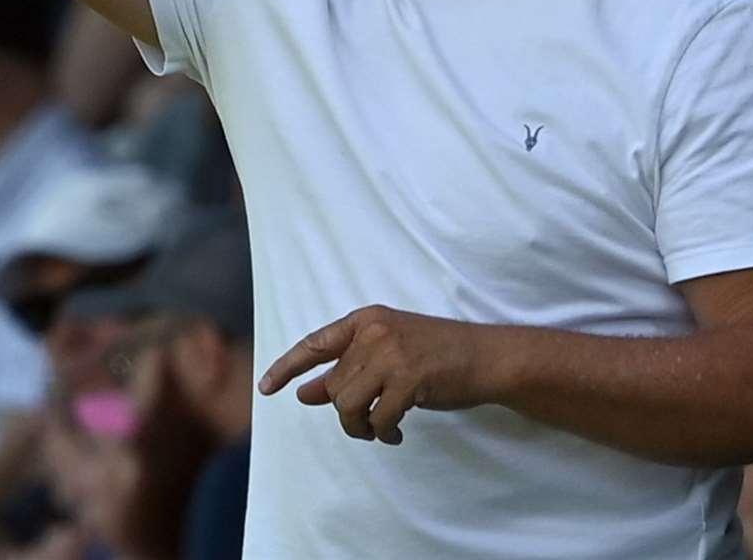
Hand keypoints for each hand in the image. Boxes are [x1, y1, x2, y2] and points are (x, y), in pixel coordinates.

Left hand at [259, 305, 492, 445]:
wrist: (487, 357)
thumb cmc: (437, 356)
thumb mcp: (388, 354)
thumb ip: (348, 370)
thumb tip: (305, 393)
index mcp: (366, 320)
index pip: (315, 343)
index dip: (287, 366)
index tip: (266, 387)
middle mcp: (374, 332)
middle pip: (334, 386)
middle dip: (347, 413)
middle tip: (369, 423)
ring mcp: (391, 353)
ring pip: (348, 404)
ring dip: (361, 426)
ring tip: (380, 429)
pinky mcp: (409, 378)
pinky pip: (376, 418)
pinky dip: (382, 432)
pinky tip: (395, 432)